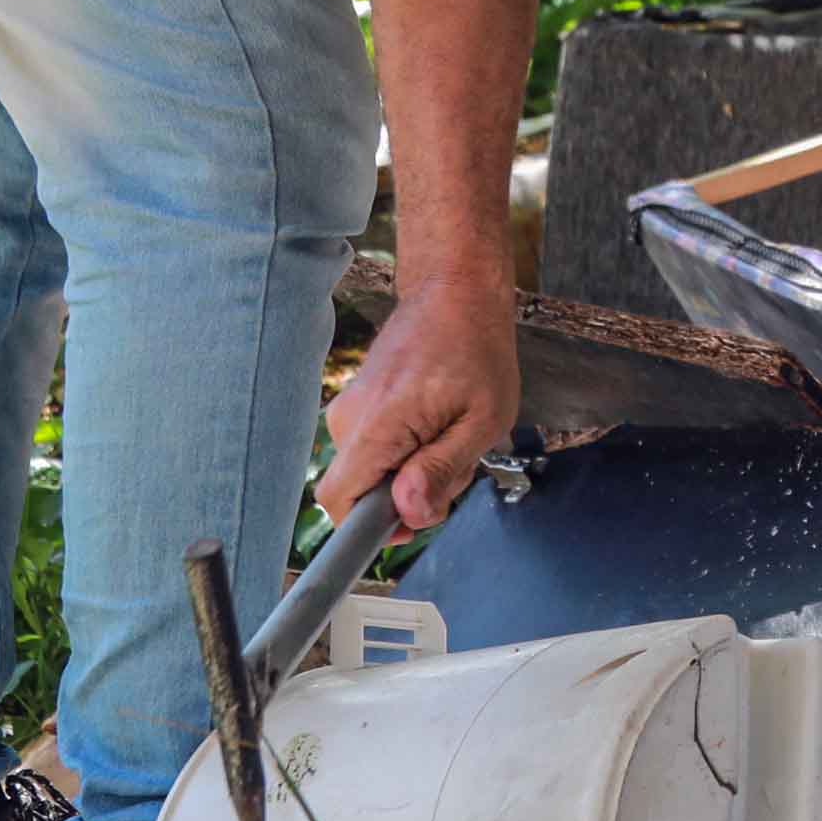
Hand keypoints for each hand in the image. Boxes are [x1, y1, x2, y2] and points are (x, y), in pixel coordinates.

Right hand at [319, 272, 518, 526]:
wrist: (454, 294)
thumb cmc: (475, 349)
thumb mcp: (482, 420)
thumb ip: (442, 470)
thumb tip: (407, 512)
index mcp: (378, 424)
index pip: (339, 501)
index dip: (370, 527)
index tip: (408, 520)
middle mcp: (349, 419)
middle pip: (363, 493)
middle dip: (407, 495)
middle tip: (452, 461)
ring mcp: (348, 411)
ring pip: (373, 473)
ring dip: (412, 471)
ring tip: (449, 434)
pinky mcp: (355, 406)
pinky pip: (375, 451)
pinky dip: (406, 450)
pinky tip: (435, 423)